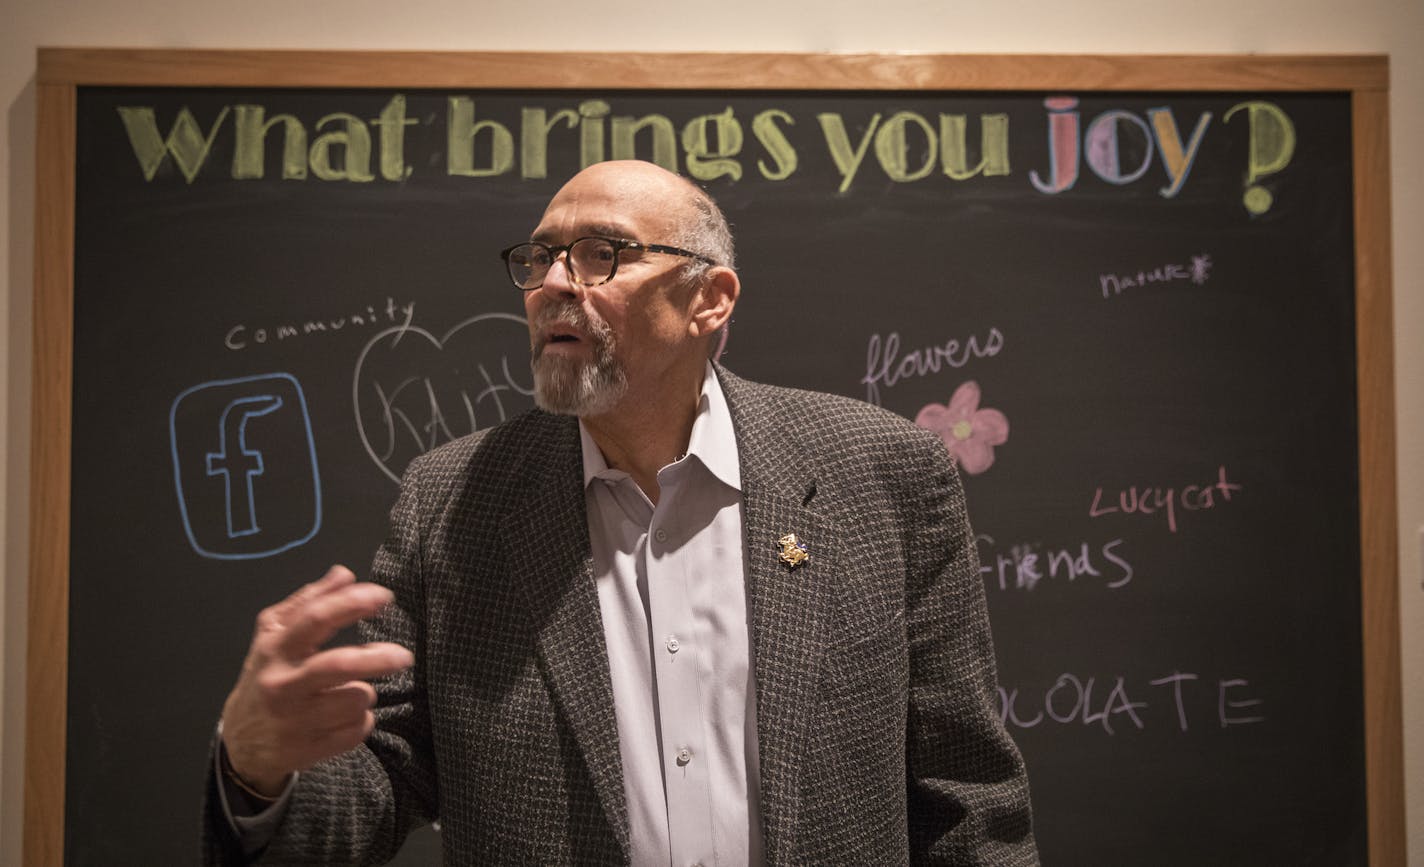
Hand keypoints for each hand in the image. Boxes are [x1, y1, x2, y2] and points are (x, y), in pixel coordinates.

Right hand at [219, 566, 414, 795]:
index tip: (385, 597)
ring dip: (365, 692)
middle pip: (340, 665)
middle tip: (404, 656)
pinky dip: (361, 721)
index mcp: (276, 649)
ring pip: (356, 699)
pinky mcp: (307, 750)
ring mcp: (294, 720)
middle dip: (379, 658)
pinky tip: (344, 717)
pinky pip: (356, 730)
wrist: (240, 742)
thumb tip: (345, 574)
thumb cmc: (266, 676)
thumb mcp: (274, 635)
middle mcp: (282, 684)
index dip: (353, 603)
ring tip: (351, 691)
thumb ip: (310, 601)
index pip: (316, 618)